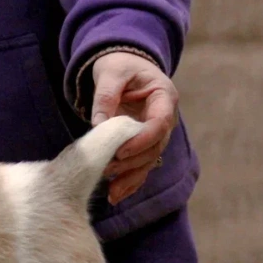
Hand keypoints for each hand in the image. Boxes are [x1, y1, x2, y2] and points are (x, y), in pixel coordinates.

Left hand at [90, 51, 178, 204]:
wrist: (122, 68)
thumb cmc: (119, 66)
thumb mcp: (111, 73)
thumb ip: (106, 96)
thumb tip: (98, 123)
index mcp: (164, 97)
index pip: (160, 124)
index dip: (142, 140)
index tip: (121, 152)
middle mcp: (164, 118)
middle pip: (155, 147)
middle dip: (133, 162)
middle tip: (107, 169)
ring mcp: (155, 134)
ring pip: (148, 161)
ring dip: (131, 177)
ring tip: (112, 191)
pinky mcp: (143, 145)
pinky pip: (140, 166)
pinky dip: (129, 182)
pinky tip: (115, 196)